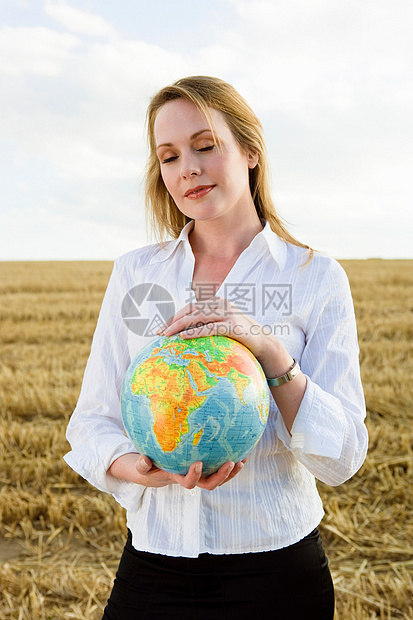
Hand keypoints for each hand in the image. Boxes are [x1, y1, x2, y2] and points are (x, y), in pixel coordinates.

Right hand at [107, 453, 245, 490]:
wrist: (154, 469)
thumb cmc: (147, 466)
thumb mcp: (140, 467)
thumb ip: (141, 465)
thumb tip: (144, 460)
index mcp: (178, 478)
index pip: (188, 482)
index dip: (194, 476)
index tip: (198, 464)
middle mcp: (192, 478)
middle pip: (210, 484)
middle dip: (221, 476)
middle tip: (230, 463)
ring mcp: (200, 474)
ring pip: (218, 478)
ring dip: (231, 472)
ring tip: (242, 460)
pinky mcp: (206, 467)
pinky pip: (219, 466)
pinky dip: (230, 461)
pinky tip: (240, 448)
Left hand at [159, 296, 291, 377]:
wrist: (265, 342)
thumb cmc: (241, 336)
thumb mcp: (223, 325)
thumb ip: (208, 323)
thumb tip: (185, 332)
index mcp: (217, 302)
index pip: (191, 306)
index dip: (175, 316)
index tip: (163, 327)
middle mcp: (222, 304)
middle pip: (191, 309)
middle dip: (173, 320)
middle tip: (160, 332)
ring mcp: (228, 314)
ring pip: (197, 316)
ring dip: (179, 326)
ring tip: (167, 335)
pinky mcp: (233, 326)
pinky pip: (210, 328)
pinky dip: (195, 332)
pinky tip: (183, 338)